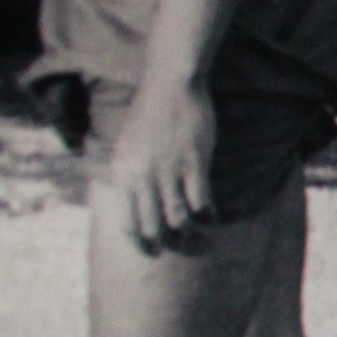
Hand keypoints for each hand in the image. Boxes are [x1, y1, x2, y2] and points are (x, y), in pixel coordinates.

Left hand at [104, 78, 221, 254]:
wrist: (170, 85)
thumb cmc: (150, 113)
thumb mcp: (126, 145)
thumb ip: (128, 173)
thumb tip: (132, 201)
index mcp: (123, 173)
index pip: (127, 222)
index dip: (141, 243)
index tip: (153, 252)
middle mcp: (142, 176)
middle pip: (152, 226)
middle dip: (168, 244)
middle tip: (181, 249)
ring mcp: (168, 170)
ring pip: (178, 218)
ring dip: (191, 233)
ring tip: (201, 236)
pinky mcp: (194, 163)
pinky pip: (200, 201)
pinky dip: (207, 215)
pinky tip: (213, 217)